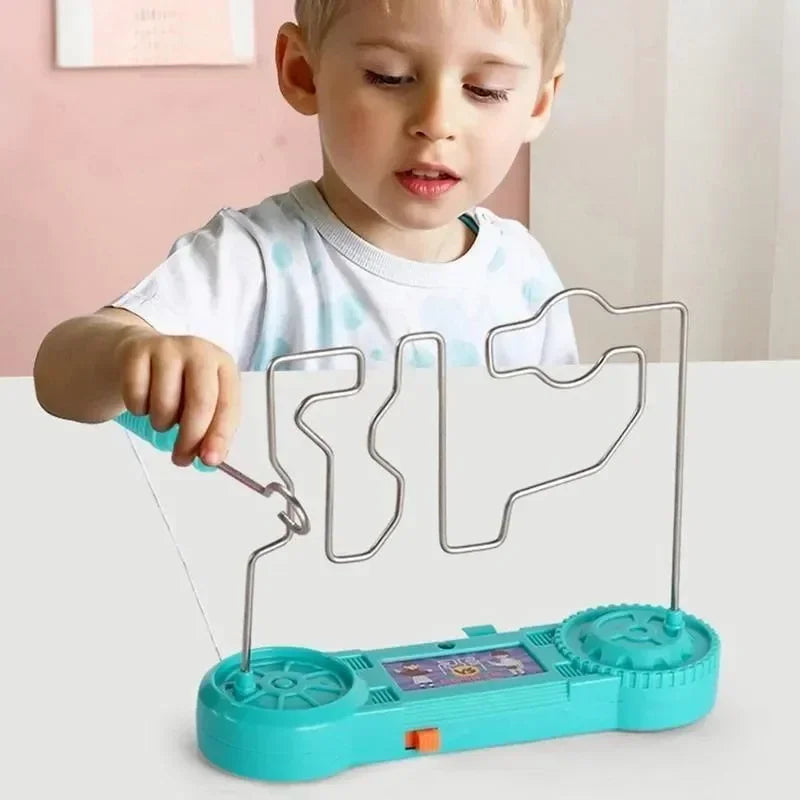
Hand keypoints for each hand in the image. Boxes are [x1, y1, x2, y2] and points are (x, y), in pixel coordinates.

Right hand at [114, 330, 240, 466]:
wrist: (144, 354)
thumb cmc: (180, 384)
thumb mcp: (203, 402)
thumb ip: (210, 430)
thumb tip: (210, 458)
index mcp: (224, 366)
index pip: (228, 404)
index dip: (219, 435)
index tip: (209, 460)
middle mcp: (199, 352)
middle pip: (200, 402)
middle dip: (190, 438)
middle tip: (181, 458)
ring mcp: (168, 348)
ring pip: (164, 403)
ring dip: (161, 423)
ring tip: (162, 418)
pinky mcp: (137, 350)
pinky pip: (136, 395)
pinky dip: (138, 409)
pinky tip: (144, 401)